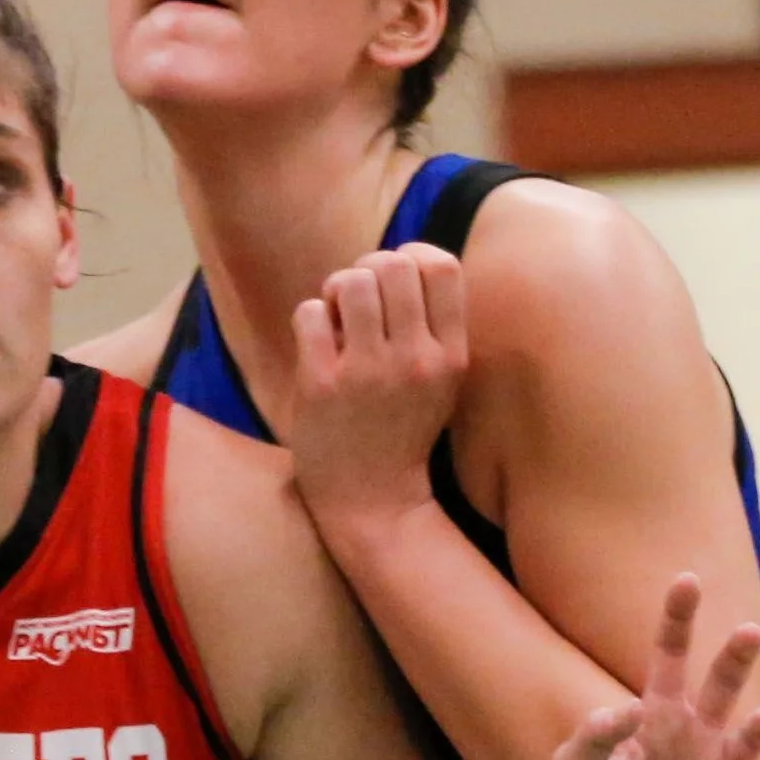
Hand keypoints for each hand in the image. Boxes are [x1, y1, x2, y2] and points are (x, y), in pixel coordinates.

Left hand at [289, 242, 468, 534]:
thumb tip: (402, 258)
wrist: (373, 503)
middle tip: (358, 302)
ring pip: (350, 280)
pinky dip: (310, 320)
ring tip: (337, 321)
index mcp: (450, 356)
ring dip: (336, 291)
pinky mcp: (323, 386)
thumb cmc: (402, 431)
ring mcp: (368, 373)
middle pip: (392, 264)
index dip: (411, 256)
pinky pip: (311, 313)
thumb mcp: (440, 381)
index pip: (440, 265)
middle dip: (369, 269)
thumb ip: (433, 325)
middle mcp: (414, 361)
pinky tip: (318, 347)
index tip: (394, 282)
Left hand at [543, 575, 759, 759]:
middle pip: (721, 688)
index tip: (686, 580)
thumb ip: (591, 739)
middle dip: (735, 659)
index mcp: (654, 720)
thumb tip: (627, 711)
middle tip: (748, 631)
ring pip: (748, 741)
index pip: (669, 660)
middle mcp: (693, 741)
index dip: (678, 621)